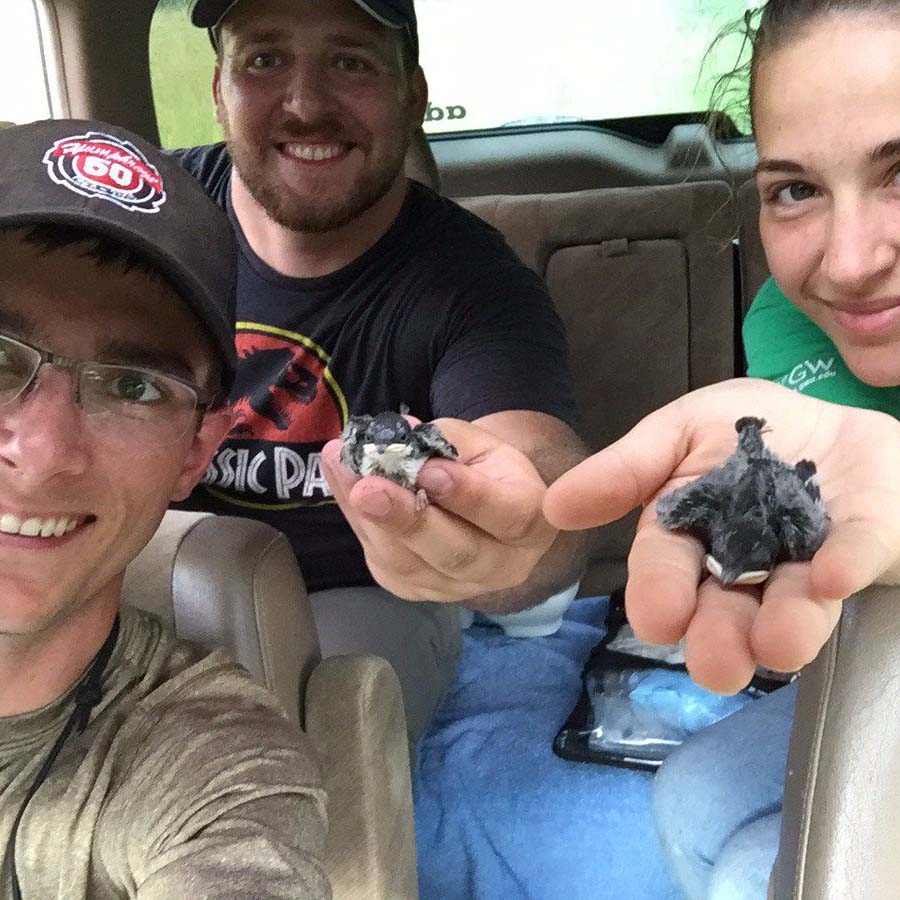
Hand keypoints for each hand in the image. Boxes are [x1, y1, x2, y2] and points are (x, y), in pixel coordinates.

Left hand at [321, 417, 556, 601]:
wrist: (481, 506)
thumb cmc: (485, 468)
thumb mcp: (479, 443)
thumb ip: (444, 441)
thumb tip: (398, 439)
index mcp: (532, 522)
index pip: (507, 516)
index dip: (468, 496)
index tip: (430, 470)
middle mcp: (502, 565)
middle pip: (455, 553)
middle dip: (407, 520)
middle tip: (369, 489)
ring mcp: (458, 587)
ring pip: (410, 564)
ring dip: (369, 519)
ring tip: (343, 472)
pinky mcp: (419, 591)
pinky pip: (385, 564)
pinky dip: (360, 524)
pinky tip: (345, 487)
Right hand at [543, 378, 899, 692]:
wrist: (828, 420)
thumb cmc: (745, 432)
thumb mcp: (677, 431)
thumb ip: (624, 469)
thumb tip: (552, 505)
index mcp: (692, 536)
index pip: (666, 568)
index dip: (659, 594)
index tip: (658, 620)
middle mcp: (747, 564)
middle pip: (727, 606)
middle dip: (720, 638)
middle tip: (718, 667)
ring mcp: (808, 559)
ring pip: (792, 602)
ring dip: (785, 626)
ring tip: (777, 645)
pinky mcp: (865, 542)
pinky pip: (858, 554)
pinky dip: (845, 565)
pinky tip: (831, 576)